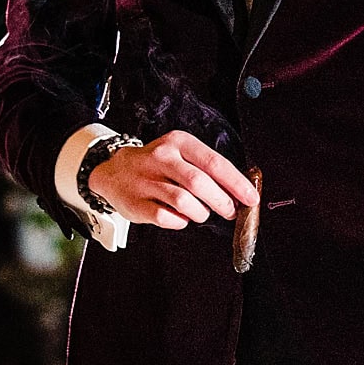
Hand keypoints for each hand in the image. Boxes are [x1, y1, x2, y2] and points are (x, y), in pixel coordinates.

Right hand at [93, 131, 257, 230]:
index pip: (214, 163)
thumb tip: (239, 192)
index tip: (250, 198)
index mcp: (178, 142)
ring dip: (200, 213)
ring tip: (201, 213)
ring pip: (184, 201)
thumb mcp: (180, 154)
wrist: (113, 170)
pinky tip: (179, 217)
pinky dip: (179, 221)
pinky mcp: (136, 203)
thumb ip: (207, 169)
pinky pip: (166, 217)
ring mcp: (146, 180)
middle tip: (229, 211)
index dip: (236, 183)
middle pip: (199, 182)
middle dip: (221, 201)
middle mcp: (161, 158)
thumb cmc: (157, 166)